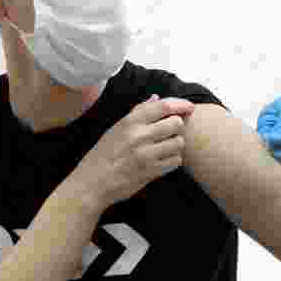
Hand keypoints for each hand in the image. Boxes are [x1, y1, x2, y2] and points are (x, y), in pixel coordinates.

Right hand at [67, 94, 194, 209]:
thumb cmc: (102, 155)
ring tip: (165, 147)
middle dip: (177, 126)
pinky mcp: (151, 171)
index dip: (180, 104)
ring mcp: (146, 154)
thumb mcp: (115, 129)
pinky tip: (163, 160)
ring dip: (176, 144)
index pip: (163, 106)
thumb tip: (155, 98)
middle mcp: (139, 136)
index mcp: (129, 122)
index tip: (189, 107)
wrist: (92, 183)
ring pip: (179, 142)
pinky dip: (173, 160)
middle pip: (176, 123)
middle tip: (170, 132)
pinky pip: (176, 161)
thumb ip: (138, 112)